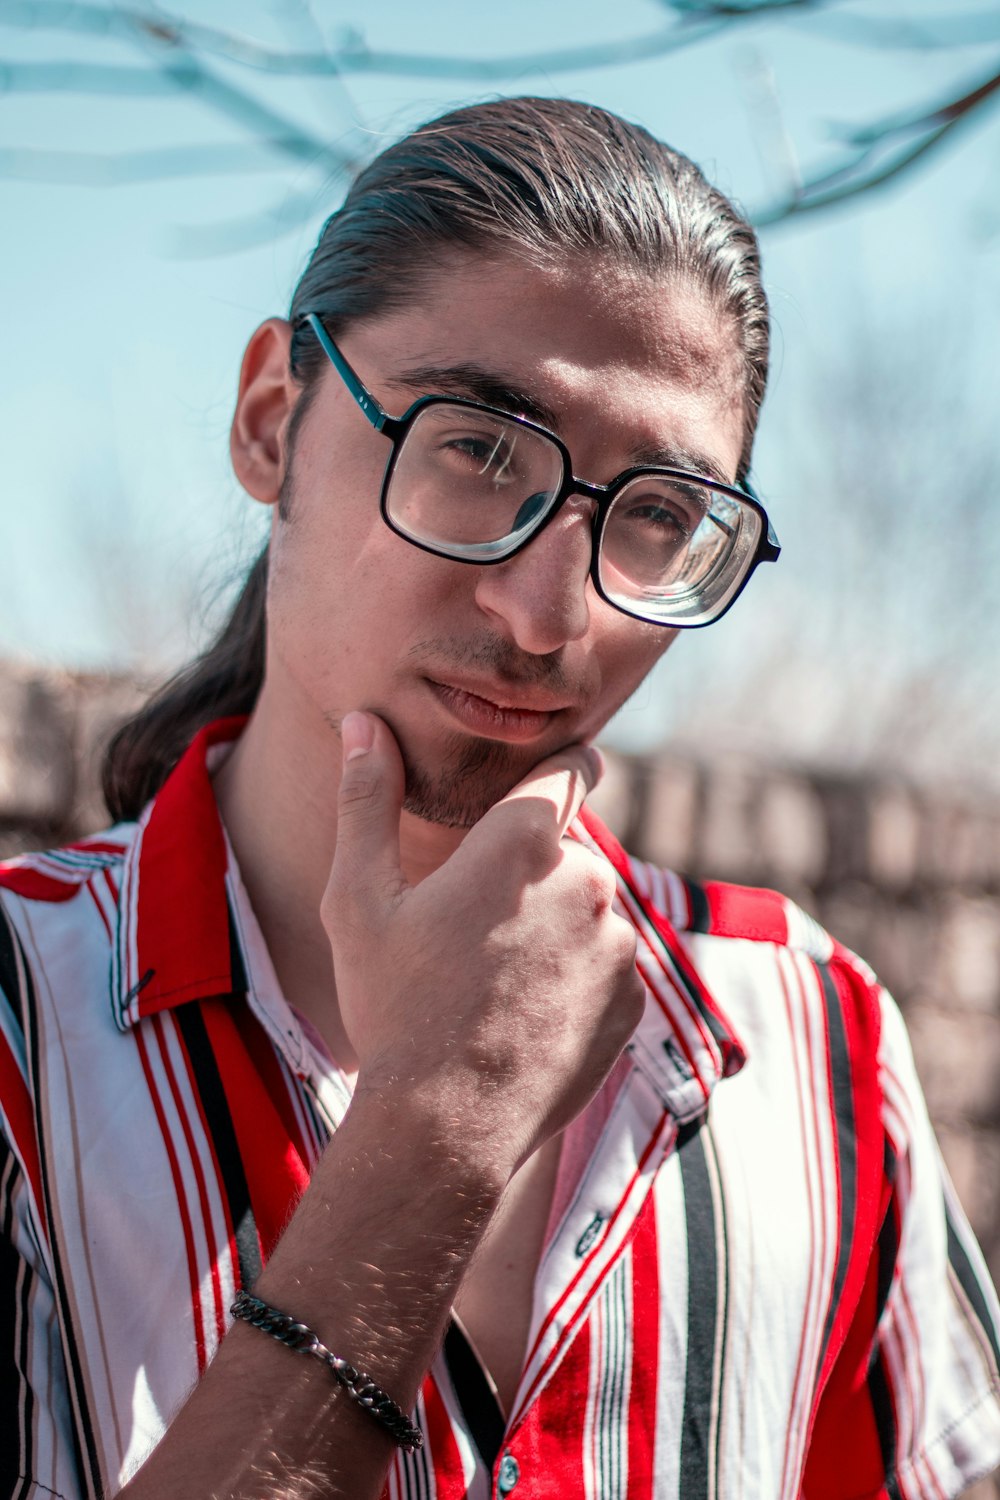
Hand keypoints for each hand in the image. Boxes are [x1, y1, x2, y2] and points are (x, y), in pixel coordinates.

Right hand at [322, 712, 644, 1178]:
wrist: (446, 1127)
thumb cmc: (393, 1005)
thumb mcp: (359, 899)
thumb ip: (367, 799)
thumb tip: (364, 722)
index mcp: (524, 842)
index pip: (571, 767)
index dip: (559, 767)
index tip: (545, 778)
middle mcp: (588, 881)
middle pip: (569, 852)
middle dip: (532, 873)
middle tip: (472, 926)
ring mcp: (618, 945)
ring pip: (589, 912)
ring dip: (555, 928)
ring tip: (492, 982)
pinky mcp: (632, 1001)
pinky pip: (607, 968)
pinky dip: (575, 980)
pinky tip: (523, 1017)